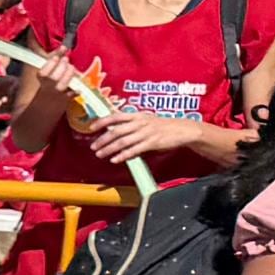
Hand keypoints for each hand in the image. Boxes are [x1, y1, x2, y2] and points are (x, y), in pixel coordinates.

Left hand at [87, 107, 225, 164]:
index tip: (91, 128)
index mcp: (137, 115)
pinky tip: (115, 159)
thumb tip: (114, 131)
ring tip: (100, 154)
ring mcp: (146, 132)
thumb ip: (131, 125)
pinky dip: (123, 155)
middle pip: (116, 131)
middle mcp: (140, 122)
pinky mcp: (152, 142)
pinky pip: (134, 150)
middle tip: (92, 147)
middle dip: (102, 139)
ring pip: (123, 141)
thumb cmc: (162, 126)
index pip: (115, 116)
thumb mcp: (146, 120)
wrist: (183, 129)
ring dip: (109, 149)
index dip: (102, 121)